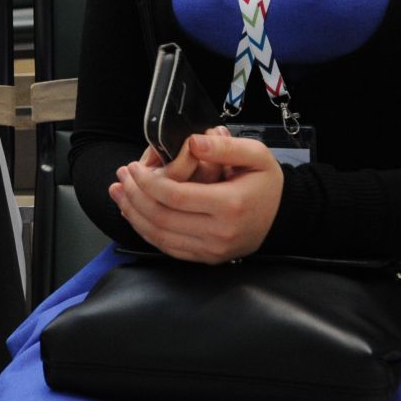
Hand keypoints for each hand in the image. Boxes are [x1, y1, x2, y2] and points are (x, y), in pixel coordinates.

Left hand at [109, 128, 283, 262]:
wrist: (282, 216)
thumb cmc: (265, 182)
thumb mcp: (255, 155)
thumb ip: (224, 147)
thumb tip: (192, 142)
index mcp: (230, 204)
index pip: (174, 197)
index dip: (147, 182)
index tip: (134, 167)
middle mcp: (220, 232)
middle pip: (161, 217)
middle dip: (134, 196)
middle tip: (121, 176)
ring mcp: (212, 249)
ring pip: (159, 235)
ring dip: (132, 213)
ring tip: (118, 193)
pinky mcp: (206, 258)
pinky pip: (167, 247)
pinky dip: (145, 230)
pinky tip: (133, 212)